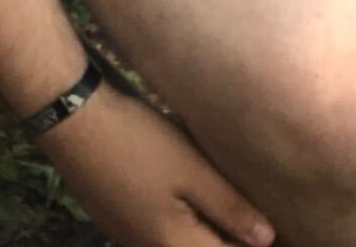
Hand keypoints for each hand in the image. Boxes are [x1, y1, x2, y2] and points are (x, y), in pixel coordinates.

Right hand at [38, 83, 275, 245]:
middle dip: (233, 240)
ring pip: (182, 245)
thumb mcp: (191, 170)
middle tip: (262, 223)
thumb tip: (266, 240)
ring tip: (237, 214)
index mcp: (175, 246)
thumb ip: (230, 208)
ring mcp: (130, 237)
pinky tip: (197, 203)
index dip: (258, 246)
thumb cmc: (137, 142)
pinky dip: (187, 227)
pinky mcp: (117, 220)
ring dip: (210, 233)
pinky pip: (162, 235)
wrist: (71, 121)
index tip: (284, 234)